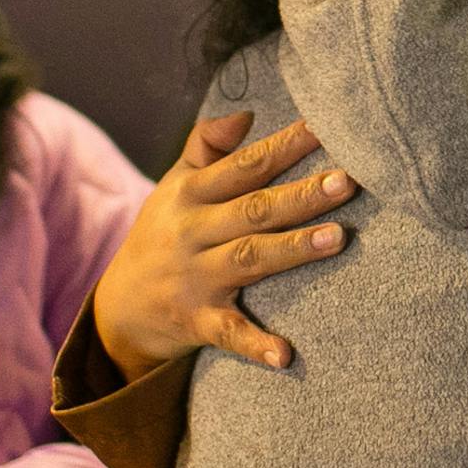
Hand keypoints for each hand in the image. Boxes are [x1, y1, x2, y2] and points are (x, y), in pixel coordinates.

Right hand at [93, 112, 357, 378]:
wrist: (119, 308)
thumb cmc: (164, 233)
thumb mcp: (175, 186)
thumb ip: (207, 145)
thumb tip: (245, 113)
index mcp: (191, 195)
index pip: (245, 165)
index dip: (284, 145)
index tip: (326, 127)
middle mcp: (193, 233)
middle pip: (254, 210)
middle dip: (301, 195)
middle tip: (348, 181)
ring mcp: (195, 279)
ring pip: (249, 260)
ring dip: (292, 250)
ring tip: (338, 237)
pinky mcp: (198, 322)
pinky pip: (229, 333)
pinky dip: (256, 344)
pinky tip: (287, 354)